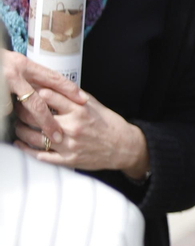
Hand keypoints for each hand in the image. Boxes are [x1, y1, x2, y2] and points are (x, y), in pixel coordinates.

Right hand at [2, 49, 84, 143]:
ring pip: (18, 108)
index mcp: (21, 64)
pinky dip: (5, 113)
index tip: (83, 100)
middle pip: (36, 101)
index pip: (51, 77)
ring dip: (25, 121)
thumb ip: (29, 77)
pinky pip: (4, 108)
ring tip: (36, 136)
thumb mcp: (13, 65)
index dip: (68, 89)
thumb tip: (47, 92)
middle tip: (57, 135)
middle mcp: (12, 72)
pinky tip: (11, 123)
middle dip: (47, 121)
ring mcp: (2, 83)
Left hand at [15, 84, 148, 177]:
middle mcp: (72, 127)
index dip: (33, 92)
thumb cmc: (109, 125)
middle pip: (35, 116)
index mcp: (79, 110)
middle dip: (22, 111)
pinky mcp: (68, 159)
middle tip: (18, 109)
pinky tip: (21, 144)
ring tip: (19, 126)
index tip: (28, 92)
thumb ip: (73, 96)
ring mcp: (69, 145)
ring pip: (33, 137)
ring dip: (21, 130)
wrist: (124, 147)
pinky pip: (40, 155)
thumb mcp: (94, 105)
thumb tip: (52, 85)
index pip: (46, 96)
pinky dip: (26, 150)